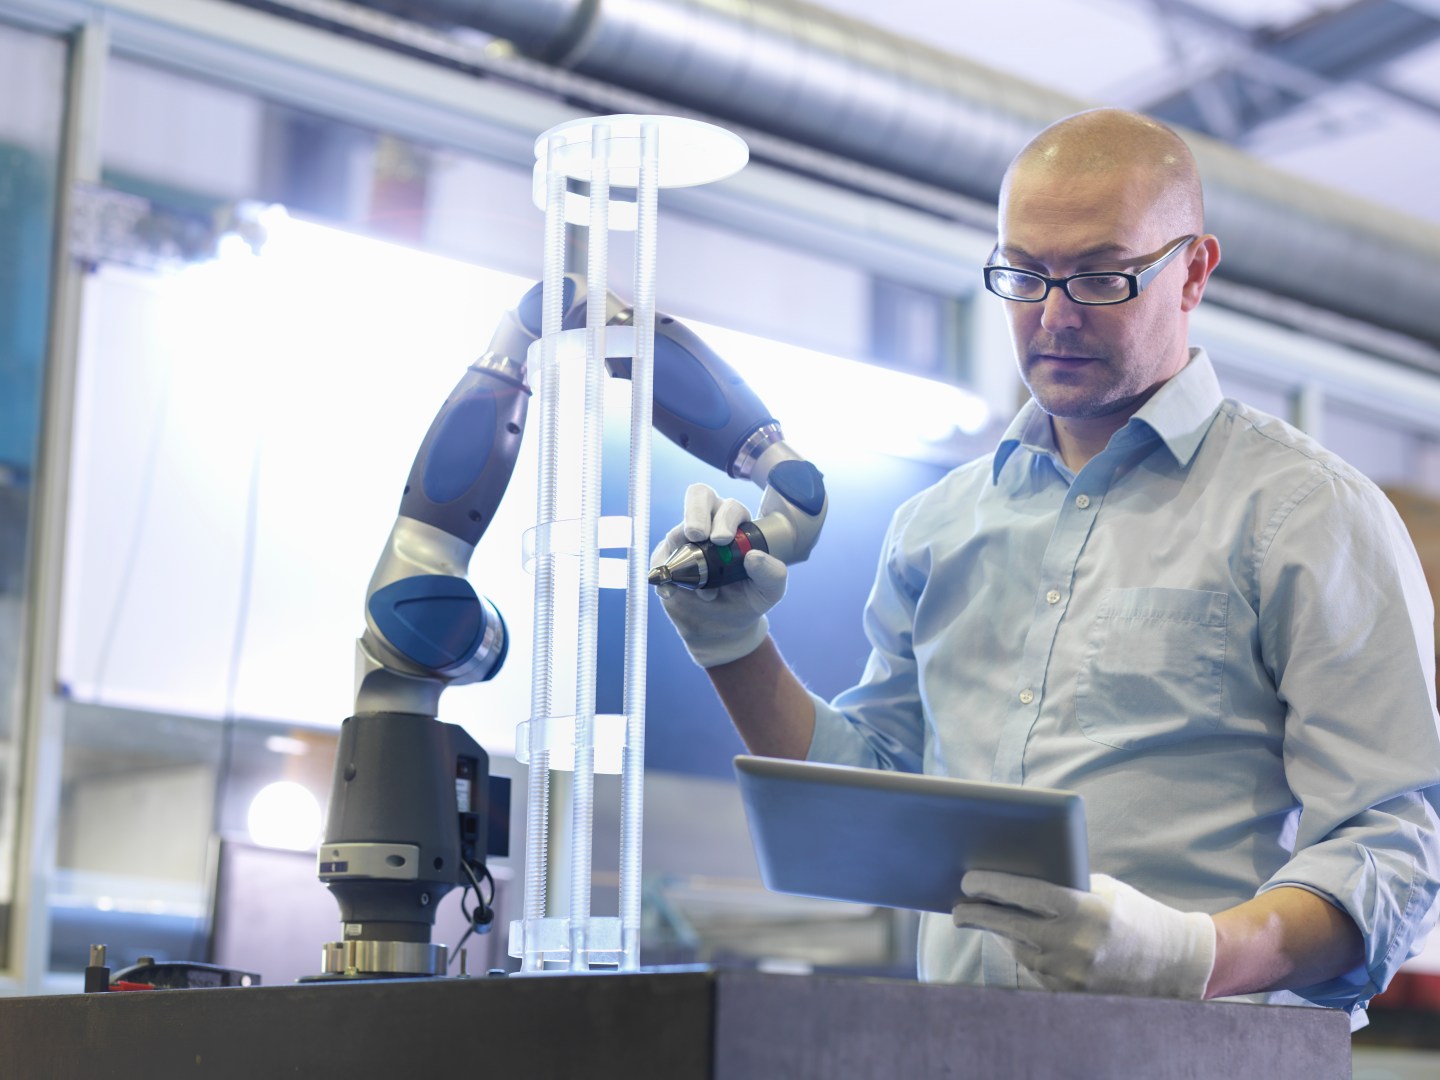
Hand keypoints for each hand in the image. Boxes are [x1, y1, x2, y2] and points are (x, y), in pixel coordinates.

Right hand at [651, 483, 786, 667]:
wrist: (723, 628)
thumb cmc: (748, 600)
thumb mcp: (769, 591)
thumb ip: (772, 574)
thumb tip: (753, 557)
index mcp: (737, 526)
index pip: (729, 507)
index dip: (724, 517)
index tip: (722, 540)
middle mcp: (710, 525)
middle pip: (699, 496)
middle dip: (696, 512)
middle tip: (697, 535)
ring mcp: (684, 542)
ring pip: (676, 532)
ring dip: (685, 560)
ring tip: (704, 592)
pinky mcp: (666, 560)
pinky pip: (659, 560)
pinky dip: (664, 575)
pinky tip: (673, 593)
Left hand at [952, 871, 1215, 998]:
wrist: (1176, 963)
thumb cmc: (1135, 915)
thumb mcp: (1102, 889)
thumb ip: (1063, 884)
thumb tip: (1015, 878)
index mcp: (1083, 909)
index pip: (1023, 893)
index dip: (990, 885)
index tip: (967, 880)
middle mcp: (1074, 943)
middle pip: (1009, 925)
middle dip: (978, 914)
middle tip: (958, 907)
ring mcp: (1071, 973)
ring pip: (1018, 950)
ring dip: (997, 933)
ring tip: (979, 919)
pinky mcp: (1071, 993)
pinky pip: (1034, 970)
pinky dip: (1020, 953)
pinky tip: (1010, 940)